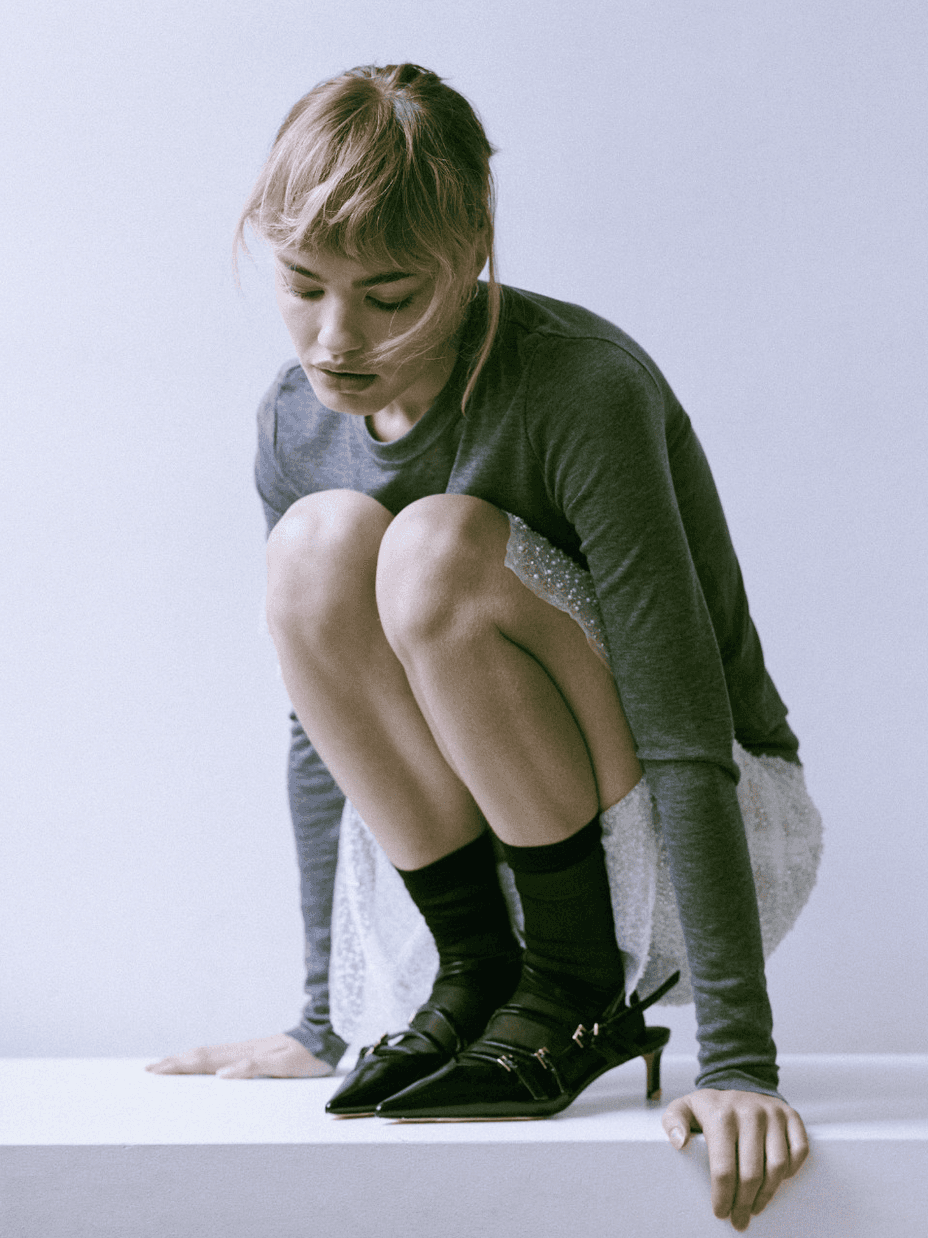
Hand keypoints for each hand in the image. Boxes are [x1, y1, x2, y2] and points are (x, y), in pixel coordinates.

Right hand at [146, 1033, 333, 1078]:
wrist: (325, 1036)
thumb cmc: (307, 1054)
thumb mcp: (284, 1064)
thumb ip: (254, 1068)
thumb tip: (222, 1074)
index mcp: (243, 1054)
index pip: (204, 1060)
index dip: (178, 1065)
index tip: (155, 1070)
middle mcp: (241, 1051)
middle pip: (201, 1056)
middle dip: (174, 1062)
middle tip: (149, 1069)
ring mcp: (246, 1050)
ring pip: (209, 1055)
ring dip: (186, 1060)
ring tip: (167, 1065)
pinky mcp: (253, 1053)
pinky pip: (221, 1057)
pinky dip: (204, 1061)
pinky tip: (203, 1066)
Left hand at [662, 1088, 807, 1230]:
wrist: (739, 1082)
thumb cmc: (711, 1107)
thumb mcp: (685, 1108)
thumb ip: (673, 1122)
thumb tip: (678, 1142)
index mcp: (720, 1115)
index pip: (723, 1167)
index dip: (723, 1196)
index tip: (721, 1212)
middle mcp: (749, 1112)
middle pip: (752, 1173)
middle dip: (744, 1203)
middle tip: (739, 1220)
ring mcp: (773, 1113)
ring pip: (778, 1166)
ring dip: (768, 1194)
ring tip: (756, 1206)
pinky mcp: (792, 1116)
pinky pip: (800, 1150)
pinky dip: (792, 1170)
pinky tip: (777, 1180)